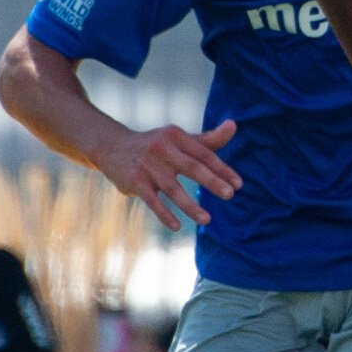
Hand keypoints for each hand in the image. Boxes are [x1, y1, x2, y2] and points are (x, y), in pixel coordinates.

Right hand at [96, 120, 240, 229]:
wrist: (112, 146)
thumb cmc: (155, 145)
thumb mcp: (178, 139)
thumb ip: (207, 139)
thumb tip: (234, 125)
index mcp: (176, 136)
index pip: (204, 154)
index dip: (222, 169)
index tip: (238, 185)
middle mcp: (162, 148)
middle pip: (192, 167)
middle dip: (212, 182)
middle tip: (230, 195)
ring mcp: (147, 165)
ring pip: (173, 189)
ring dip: (191, 206)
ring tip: (207, 220)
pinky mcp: (135, 181)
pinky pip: (153, 201)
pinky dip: (165, 214)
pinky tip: (177, 226)